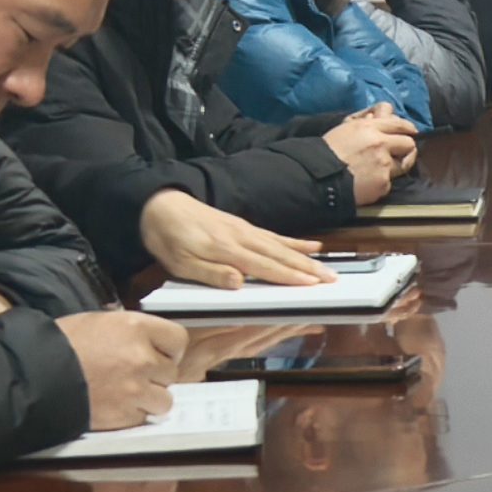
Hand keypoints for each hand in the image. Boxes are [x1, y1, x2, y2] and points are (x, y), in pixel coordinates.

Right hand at [56, 308, 189, 429]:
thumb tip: (147, 338)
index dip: (168, 349)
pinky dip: (133, 414)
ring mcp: (136, 388)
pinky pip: (145, 417)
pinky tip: (115, 405)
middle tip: (132, 374)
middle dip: (155, 374)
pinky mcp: (126, 415)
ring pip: (164, 399)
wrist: (35, 376)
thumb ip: (130, 331)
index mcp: (135, 327)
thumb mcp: (98, 322)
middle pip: (171, 371)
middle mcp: (142, 357)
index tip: (159, 354)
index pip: (178, 339)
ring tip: (127, 393)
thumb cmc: (60, 346)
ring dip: (149, 398)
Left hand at [137, 188, 331, 289]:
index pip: (264, 267)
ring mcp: (245, 230)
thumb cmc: (168, 240)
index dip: (290, 277)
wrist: (159, 206)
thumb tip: (240, 282)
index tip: (313, 285)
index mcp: (226, 250)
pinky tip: (311, 245)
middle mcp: (241, 238)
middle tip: (332, 280)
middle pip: (280, 256)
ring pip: (281, 246)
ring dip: (306, 258)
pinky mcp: (244, 226)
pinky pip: (274, 235)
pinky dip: (294, 241)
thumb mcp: (181, 263)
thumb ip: (211, 273)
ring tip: (327, 268)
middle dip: (307, 269)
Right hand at [326, 106, 415, 203]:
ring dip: (395, 166)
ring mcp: (384, 164)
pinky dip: (381, 183)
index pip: (397, 124)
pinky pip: (389, 182)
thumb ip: (365, 123)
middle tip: (401, 153)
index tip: (412, 132)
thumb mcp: (344, 129)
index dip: (407, 128)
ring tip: (382, 170)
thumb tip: (377, 116)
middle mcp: (380, 143)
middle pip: (409, 143)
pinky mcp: (383, 183)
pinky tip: (369, 183)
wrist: (320, 177)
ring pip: (403, 164)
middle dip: (407, 148)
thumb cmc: (327, 152)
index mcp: (369, 127)